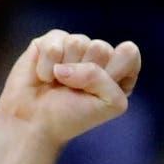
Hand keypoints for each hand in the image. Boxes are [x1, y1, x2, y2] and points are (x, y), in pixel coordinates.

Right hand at [0, 29, 140, 146]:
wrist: (34, 123)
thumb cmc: (71, 117)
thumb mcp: (106, 104)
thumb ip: (102, 77)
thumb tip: (66, 64)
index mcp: (118, 72)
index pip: (129, 53)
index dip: (113, 72)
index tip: (99, 93)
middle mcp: (98, 56)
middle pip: (101, 47)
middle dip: (86, 73)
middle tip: (74, 90)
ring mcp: (75, 46)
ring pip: (77, 42)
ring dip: (65, 71)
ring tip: (58, 83)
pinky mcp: (52, 41)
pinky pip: (55, 43)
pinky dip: (46, 65)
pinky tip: (44, 76)